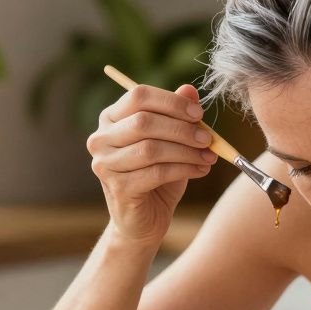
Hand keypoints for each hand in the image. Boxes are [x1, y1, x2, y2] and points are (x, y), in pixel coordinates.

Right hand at [86, 83, 216, 245]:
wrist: (145, 219)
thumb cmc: (158, 176)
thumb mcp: (171, 141)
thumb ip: (177, 115)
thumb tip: (189, 90)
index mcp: (111, 118)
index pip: (138, 96)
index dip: (171, 102)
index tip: (199, 113)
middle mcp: (101, 138)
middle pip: (144, 122)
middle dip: (182, 129)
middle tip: (207, 137)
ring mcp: (105, 164)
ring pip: (151, 149)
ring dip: (186, 151)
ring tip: (208, 156)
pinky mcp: (118, 188)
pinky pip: (156, 172)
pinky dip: (184, 169)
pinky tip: (201, 170)